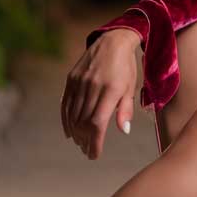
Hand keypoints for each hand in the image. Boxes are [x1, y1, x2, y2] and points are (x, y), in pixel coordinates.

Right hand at [61, 28, 139, 158]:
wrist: (112, 41)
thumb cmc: (125, 68)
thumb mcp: (130, 88)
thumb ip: (125, 110)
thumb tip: (124, 131)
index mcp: (110, 90)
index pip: (97, 124)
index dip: (94, 142)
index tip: (94, 154)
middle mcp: (93, 87)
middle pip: (83, 122)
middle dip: (85, 141)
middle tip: (88, 151)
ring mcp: (80, 82)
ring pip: (73, 115)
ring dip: (76, 133)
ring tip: (81, 143)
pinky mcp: (71, 79)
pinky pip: (66, 104)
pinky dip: (66, 120)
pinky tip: (70, 132)